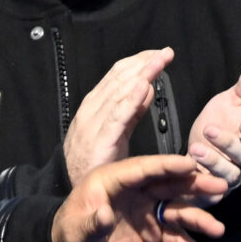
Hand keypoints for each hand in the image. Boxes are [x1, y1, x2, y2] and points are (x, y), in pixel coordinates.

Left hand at [51, 154, 229, 241]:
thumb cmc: (71, 234)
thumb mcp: (76, 230)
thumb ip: (92, 222)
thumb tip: (105, 215)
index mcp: (115, 180)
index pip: (144, 169)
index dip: (167, 166)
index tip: (191, 164)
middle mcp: (137, 192)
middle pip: (170, 185)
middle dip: (195, 186)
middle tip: (222, 186)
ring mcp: (149, 212)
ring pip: (178, 211)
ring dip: (198, 219)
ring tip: (217, 229)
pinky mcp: (154, 234)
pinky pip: (175, 238)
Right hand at [65, 48, 171, 186]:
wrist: (75, 189)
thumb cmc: (96, 161)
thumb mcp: (117, 131)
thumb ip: (132, 111)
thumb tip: (147, 87)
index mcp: (94, 105)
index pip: (117, 76)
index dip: (138, 62)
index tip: (157, 54)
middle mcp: (92, 109)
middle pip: (119, 79)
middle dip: (143, 64)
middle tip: (165, 53)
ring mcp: (94, 123)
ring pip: (119, 93)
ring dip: (141, 75)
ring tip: (159, 61)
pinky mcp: (100, 140)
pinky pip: (118, 117)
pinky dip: (131, 100)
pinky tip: (144, 86)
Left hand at [184, 52, 240, 197]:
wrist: (202, 147)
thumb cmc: (222, 121)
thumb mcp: (234, 100)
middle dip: (228, 144)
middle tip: (209, 129)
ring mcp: (232, 177)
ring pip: (228, 175)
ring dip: (213, 163)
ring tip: (195, 147)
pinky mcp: (215, 190)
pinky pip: (212, 193)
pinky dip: (203, 187)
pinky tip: (191, 176)